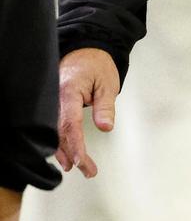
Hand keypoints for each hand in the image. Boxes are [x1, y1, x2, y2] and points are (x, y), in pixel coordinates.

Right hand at [55, 48, 120, 178]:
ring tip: (78, 167)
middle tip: (86, 169)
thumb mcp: (108, 84)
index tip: (81, 160)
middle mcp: (55, 99)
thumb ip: (105, 107)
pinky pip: (53, 126)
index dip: (75, 145)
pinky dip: (60, 141)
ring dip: (64, 151)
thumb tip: (106, 127)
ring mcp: (52, 102)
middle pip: (60, 132)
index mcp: (68, 91)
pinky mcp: (53, 105)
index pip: (70, 124)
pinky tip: (65, 154)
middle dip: (71, 153)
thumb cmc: (98, 66)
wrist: (87, 50)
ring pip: (54, 132)